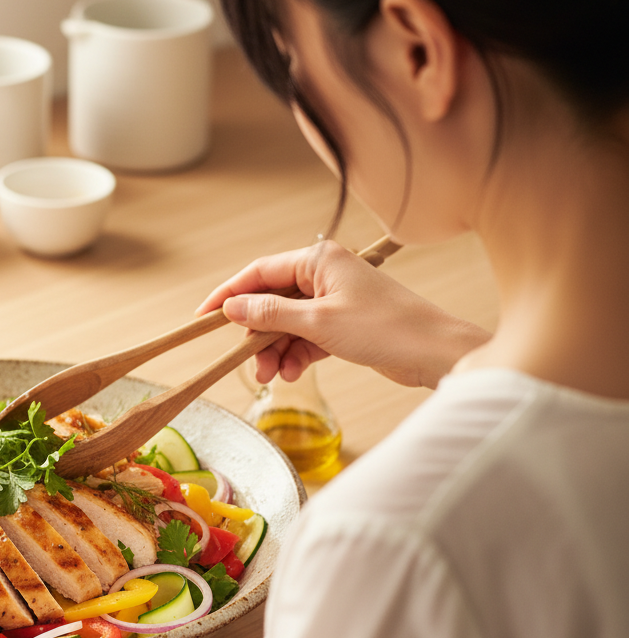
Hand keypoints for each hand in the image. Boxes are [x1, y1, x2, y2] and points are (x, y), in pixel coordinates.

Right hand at [198, 241, 489, 388]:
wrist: (434, 354)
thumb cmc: (386, 329)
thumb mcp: (319, 323)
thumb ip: (271, 313)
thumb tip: (232, 307)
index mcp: (318, 260)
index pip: (258, 272)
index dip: (228, 294)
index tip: (203, 316)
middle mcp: (324, 275)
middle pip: (271, 301)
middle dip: (257, 334)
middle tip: (249, 362)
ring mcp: (334, 300)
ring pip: (287, 323)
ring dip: (276, 350)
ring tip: (273, 376)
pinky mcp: (343, 324)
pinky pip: (305, 337)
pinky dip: (296, 354)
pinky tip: (293, 373)